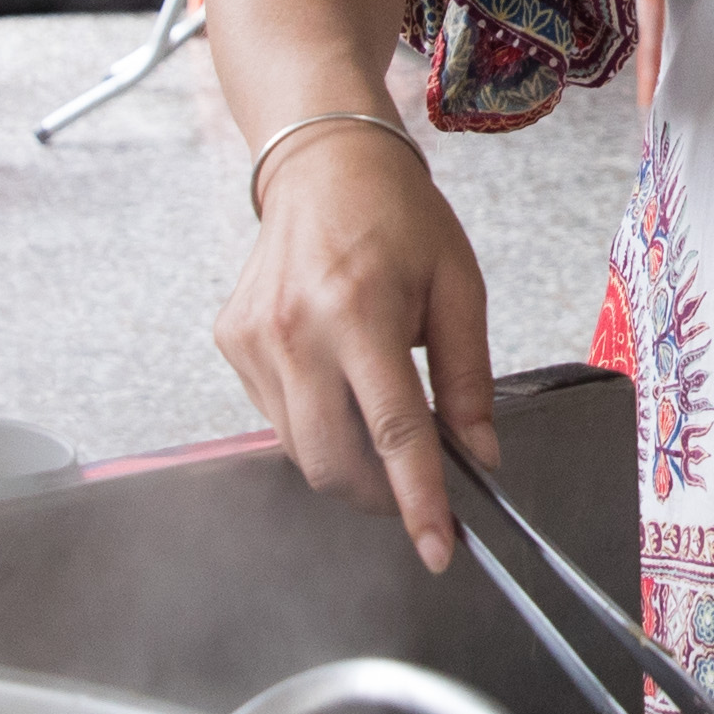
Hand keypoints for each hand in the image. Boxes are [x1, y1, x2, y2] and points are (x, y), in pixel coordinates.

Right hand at [212, 117, 495, 568]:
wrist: (322, 163)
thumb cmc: (398, 217)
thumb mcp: (458, 287)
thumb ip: (469, 378)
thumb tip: (481, 455)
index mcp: (359, 311)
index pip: (393, 432)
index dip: (417, 500)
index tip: (438, 550)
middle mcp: (294, 330)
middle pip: (332, 461)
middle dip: (379, 496)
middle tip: (417, 490)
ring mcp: (254, 340)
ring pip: (301, 449)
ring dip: (348, 461)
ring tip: (381, 418)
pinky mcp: (232, 343)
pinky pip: (276, 417)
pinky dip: (316, 423)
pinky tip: (338, 379)